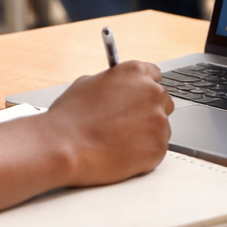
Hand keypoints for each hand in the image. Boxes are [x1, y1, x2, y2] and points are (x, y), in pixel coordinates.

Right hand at [46, 61, 173, 187]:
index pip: (155, 75)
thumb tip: (117, 90)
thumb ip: (112, 83)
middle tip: (127, 125)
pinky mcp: (159, 147)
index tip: (139, 98)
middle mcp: (152, 92)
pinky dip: (143, 154)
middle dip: (148, 112)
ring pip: (160, 127)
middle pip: (162, 101)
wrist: (64, 147)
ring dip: (146, 134)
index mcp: (136, 72)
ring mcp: (159, 120)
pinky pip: (157, 149)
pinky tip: (122, 153)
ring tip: (118, 142)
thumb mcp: (87, 84)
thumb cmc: (70, 117)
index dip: (144, 89)